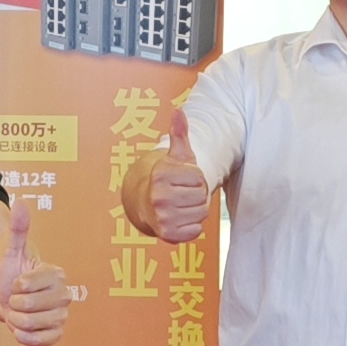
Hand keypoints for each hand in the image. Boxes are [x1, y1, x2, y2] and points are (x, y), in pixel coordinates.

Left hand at [0, 204, 71, 345]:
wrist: (6, 293)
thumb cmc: (9, 271)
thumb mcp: (11, 250)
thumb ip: (18, 228)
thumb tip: (20, 202)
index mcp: (56, 274)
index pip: (30, 285)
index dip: (16, 286)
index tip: (16, 282)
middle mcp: (64, 295)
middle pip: (31, 307)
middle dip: (14, 304)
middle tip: (15, 299)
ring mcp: (61, 315)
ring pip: (36, 325)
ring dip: (18, 321)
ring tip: (18, 313)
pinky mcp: (57, 333)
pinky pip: (46, 341)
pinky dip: (28, 338)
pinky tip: (21, 329)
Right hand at [145, 103, 211, 242]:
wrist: (145, 204)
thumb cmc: (167, 178)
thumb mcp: (175, 155)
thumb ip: (179, 134)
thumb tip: (179, 111)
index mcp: (161, 174)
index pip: (200, 177)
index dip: (196, 178)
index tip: (184, 179)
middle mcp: (158, 196)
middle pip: (201, 197)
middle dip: (196, 195)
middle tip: (182, 193)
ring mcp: (161, 217)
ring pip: (200, 214)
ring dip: (195, 211)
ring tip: (181, 205)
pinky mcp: (167, 234)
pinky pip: (196, 231)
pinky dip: (191, 227)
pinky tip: (180, 218)